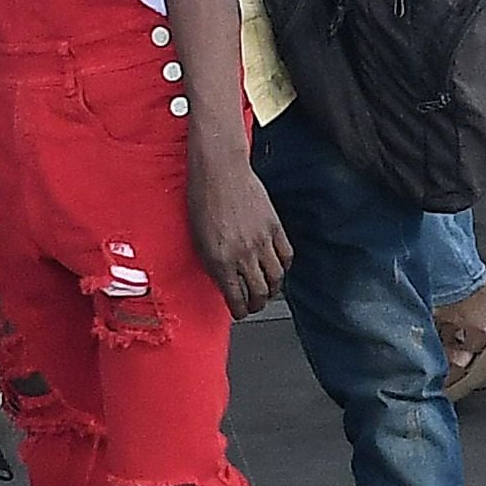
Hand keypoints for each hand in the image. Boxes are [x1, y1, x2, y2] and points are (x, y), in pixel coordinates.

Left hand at [190, 135, 292, 317]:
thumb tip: (225, 282)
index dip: (239, 310)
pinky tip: (278, 267)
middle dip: (257, 304)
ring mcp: (262, 241)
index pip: (236, 298)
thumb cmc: (203, 201)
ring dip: (273, 288)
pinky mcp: (275, 227)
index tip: (240, 312)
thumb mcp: (198, 240)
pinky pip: (286, 255)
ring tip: (268, 290)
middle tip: (254, 304)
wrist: (220, 172)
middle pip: (260, 293)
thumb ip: (213, 265)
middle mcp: (244, 254)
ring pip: (277, 278)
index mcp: (220, 260)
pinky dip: (284, 266)